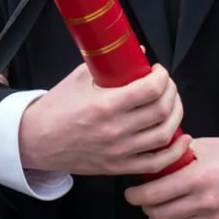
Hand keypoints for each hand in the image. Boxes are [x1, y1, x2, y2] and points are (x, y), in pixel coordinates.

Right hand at [17, 62, 188, 175]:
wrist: (37, 140)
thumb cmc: (57, 107)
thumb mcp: (79, 78)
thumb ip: (108, 64)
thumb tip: (137, 52)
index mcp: (104, 105)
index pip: (149, 90)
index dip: (162, 77)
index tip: (159, 71)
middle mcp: (115, 130)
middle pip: (161, 111)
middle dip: (171, 93)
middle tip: (167, 84)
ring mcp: (119, 152)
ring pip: (164, 135)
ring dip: (176, 116)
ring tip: (172, 104)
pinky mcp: (119, 167)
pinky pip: (156, 163)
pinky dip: (174, 151)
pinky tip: (181, 138)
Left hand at [123, 135, 218, 218]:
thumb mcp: (204, 146)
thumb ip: (176, 153)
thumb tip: (150, 156)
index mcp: (197, 177)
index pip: (155, 193)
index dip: (136, 195)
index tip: (130, 193)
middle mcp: (205, 202)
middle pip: (160, 213)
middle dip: (145, 207)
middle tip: (143, 200)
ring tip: (155, 212)